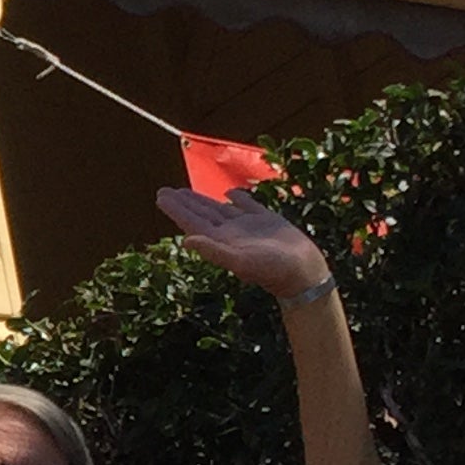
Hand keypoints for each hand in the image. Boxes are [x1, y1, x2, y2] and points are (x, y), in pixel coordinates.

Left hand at [155, 186, 329, 299]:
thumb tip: (186, 240)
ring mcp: (248, 225)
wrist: (304, 273)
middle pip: (200, 214)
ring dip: (202, 200)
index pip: (192, 222)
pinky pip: (247, 205)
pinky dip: (237, 198)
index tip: (161, 196)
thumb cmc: (272, 270)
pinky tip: (229, 193)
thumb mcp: (240, 261)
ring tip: (186, 192)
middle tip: (164, 191)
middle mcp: (230, 232)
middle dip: (183, 203)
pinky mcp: (267, 220)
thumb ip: (213, 250)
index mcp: (220, 240)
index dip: (175, 209)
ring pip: (219, 208)